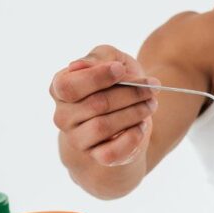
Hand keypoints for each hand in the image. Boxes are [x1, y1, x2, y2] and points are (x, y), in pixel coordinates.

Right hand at [50, 45, 158, 166]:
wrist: (131, 112)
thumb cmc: (118, 82)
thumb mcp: (112, 60)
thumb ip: (99, 57)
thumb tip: (79, 65)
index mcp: (60, 88)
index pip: (69, 86)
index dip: (96, 77)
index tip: (121, 69)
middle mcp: (63, 116)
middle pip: (95, 104)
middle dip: (129, 93)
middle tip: (153, 87)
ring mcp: (77, 139)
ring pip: (103, 127)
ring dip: (134, 113)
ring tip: (151, 103)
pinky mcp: (96, 156)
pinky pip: (110, 153)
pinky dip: (131, 138)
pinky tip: (142, 125)